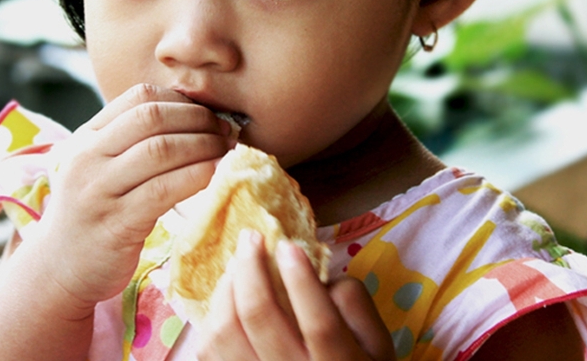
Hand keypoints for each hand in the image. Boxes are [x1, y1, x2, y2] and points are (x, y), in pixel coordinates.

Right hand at [22, 84, 234, 310]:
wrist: (59, 270)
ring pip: (161, 150)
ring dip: (204, 145)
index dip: (181, 100)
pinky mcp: (116, 223)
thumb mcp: (100, 167)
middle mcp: (87, 158)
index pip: (138, 97)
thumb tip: (197, 115)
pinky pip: (164, 189)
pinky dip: (197, 175)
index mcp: (86, 137)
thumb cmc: (94, 213)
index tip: (209, 113)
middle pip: (152, 117)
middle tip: (225, 130)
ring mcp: (99, 190)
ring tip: (225, 150)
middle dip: (198, 119)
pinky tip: (216, 174)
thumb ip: (132, 141)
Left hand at [197, 231, 395, 360]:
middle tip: (251, 237)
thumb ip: (355, 304)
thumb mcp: (376, 343)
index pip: (319, 323)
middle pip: (261, 318)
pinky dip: (213, 315)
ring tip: (236, 263)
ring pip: (225, 333)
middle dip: (251, 268)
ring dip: (226, 288)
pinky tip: (226, 295)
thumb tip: (318, 272)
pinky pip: (209, 349)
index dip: (301, 280)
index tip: (287, 244)